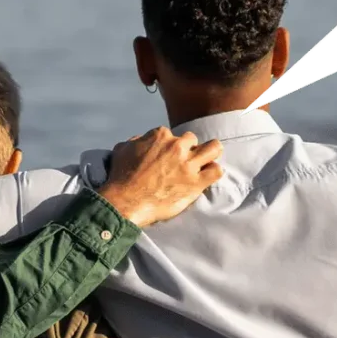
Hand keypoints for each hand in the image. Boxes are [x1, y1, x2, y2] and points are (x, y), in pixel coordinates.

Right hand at [97, 126, 223, 226]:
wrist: (125, 202)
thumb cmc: (120, 178)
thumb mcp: (122, 150)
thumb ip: (136, 141)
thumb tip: (140, 141)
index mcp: (160, 136)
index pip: (171, 135)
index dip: (168, 147)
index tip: (165, 158)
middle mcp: (177, 146)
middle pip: (192, 140)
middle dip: (187, 149)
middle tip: (181, 162)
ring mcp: (188, 164)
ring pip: (214, 148)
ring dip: (210, 154)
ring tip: (204, 163)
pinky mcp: (196, 183)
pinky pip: (216, 171)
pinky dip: (213, 173)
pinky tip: (205, 178)